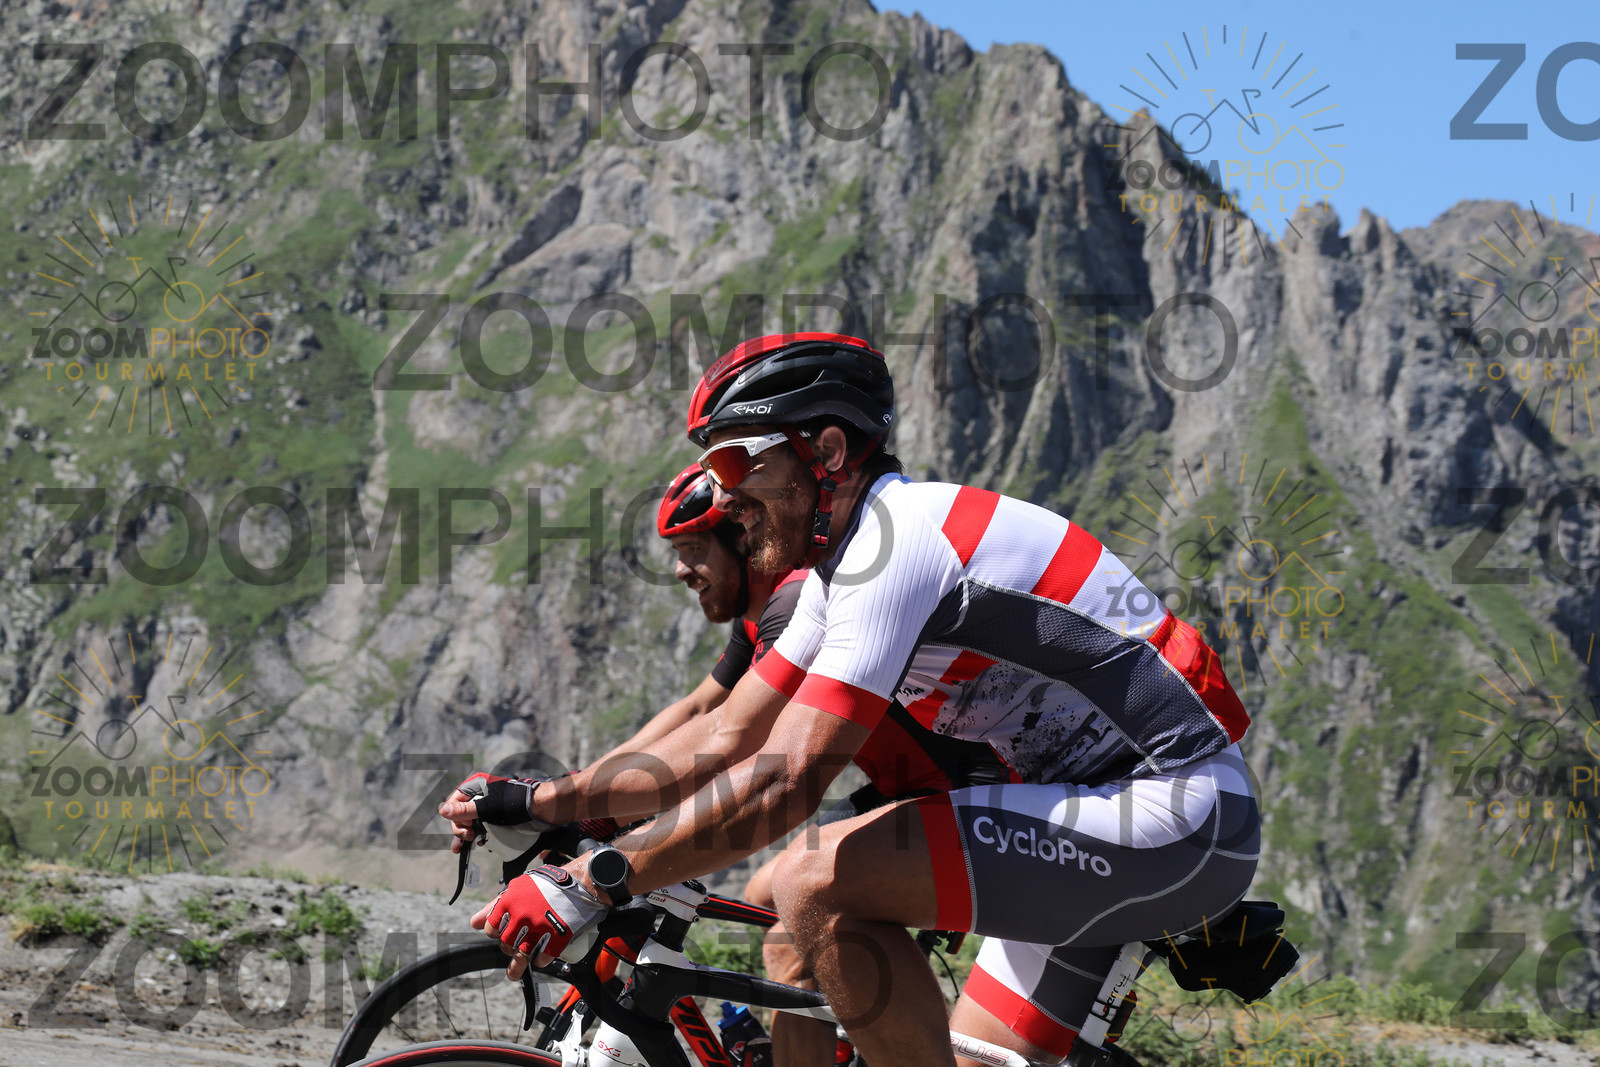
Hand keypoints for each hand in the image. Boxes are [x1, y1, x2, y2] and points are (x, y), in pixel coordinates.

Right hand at [439, 773, 556, 852]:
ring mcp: (490, 806)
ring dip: (466, 834)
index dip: (455, 815)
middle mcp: (482, 794)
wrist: (543, 809)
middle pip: (461, 812)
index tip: (463, 827)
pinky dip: (478, 835)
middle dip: (461, 826)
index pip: (455, 800)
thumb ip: (464, 810)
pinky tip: (479, 843)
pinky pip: (482, 826)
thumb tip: (441, 810)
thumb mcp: (488, 807)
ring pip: (471, 821)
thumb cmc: (517, 804)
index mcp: (477, 785)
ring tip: (467, 845)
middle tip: (469, 836)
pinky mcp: (498, 817)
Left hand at [470, 864, 606, 979]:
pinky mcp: (555, 939)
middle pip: (505, 943)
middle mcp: (521, 916)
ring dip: (517, 966)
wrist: (582, 882)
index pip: (490, 928)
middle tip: (515, 945)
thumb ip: (495, 905)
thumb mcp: (519, 887)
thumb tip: (474, 922)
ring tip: (514, 973)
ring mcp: (538, 929)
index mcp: (509, 901)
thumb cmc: (550, 883)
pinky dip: (540, 960)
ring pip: (521, 955)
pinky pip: (542, 958)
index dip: (496, 933)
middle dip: (508, 946)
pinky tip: (541, 957)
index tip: (502, 933)